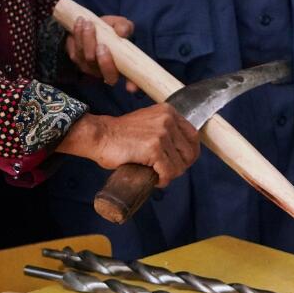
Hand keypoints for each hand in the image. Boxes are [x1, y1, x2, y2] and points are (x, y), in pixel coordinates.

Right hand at [58, 104, 199, 185]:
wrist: (100, 136)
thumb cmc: (121, 135)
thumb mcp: (149, 123)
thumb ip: (166, 130)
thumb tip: (182, 151)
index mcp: (169, 111)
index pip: (193, 136)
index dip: (188, 154)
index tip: (179, 162)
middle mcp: (168, 119)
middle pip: (189, 152)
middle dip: (180, 166)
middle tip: (165, 172)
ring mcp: (161, 133)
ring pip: (179, 165)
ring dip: (169, 175)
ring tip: (156, 175)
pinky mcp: (153, 148)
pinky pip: (168, 172)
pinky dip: (162, 180)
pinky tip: (153, 179)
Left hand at [65, 16, 138, 91]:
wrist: (90, 24)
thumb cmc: (110, 29)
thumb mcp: (120, 24)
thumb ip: (124, 27)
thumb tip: (121, 33)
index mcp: (124, 66)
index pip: (131, 80)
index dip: (132, 85)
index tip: (131, 88)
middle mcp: (107, 71)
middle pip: (106, 74)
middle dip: (104, 60)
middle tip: (102, 44)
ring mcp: (91, 68)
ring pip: (89, 60)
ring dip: (87, 41)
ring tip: (88, 23)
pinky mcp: (77, 61)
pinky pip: (76, 52)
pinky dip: (78, 36)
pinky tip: (79, 24)